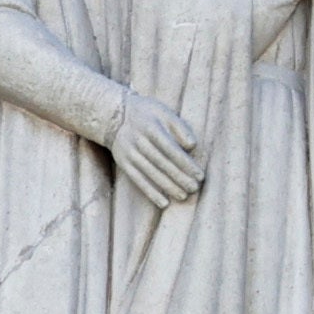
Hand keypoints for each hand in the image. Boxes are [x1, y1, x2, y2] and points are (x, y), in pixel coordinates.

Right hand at [106, 91, 207, 212]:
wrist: (113, 116)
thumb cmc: (147, 114)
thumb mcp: (163, 112)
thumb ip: (179, 127)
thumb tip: (193, 145)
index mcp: (152, 127)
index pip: (172, 149)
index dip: (186, 164)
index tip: (200, 175)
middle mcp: (139, 141)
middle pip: (163, 163)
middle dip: (180, 177)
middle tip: (195, 188)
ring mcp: (130, 153)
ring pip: (152, 174)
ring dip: (168, 187)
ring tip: (184, 196)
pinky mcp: (124, 163)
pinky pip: (138, 180)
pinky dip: (151, 193)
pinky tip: (164, 202)